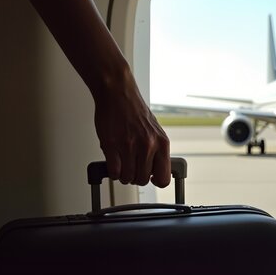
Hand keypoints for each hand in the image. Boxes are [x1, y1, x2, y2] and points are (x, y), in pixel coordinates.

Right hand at [93, 70, 169, 186]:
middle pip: (142, 180)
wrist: (118, 93)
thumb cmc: (134, 110)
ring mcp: (129, 146)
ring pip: (127, 177)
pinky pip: (114, 171)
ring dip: (123, 174)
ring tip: (122, 164)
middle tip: (131, 168)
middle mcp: (147, 146)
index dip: (155, 180)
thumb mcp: (155, 130)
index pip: (164, 177)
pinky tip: (113, 162)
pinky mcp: (112, 145)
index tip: (150, 178)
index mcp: (161, 143)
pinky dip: (112, 171)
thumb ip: (156, 150)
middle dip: (135, 177)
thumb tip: (156, 170)